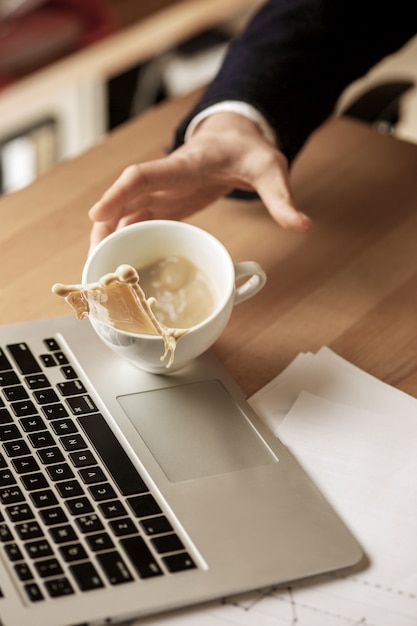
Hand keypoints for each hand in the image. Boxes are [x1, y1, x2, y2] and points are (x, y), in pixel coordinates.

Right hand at [89, 111, 311, 248]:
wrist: (235, 138)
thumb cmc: (249, 150)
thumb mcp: (270, 169)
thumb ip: (282, 198)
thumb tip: (303, 225)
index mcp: (185, 166)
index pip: (144, 176)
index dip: (118, 195)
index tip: (98, 215)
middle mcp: (167, 179)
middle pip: (126, 199)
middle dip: (107, 226)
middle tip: (95, 258)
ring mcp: (163, 191)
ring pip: (127, 212)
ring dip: (111, 236)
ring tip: (100, 267)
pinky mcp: (166, 203)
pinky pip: (139, 220)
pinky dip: (126, 238)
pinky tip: (119, 260)